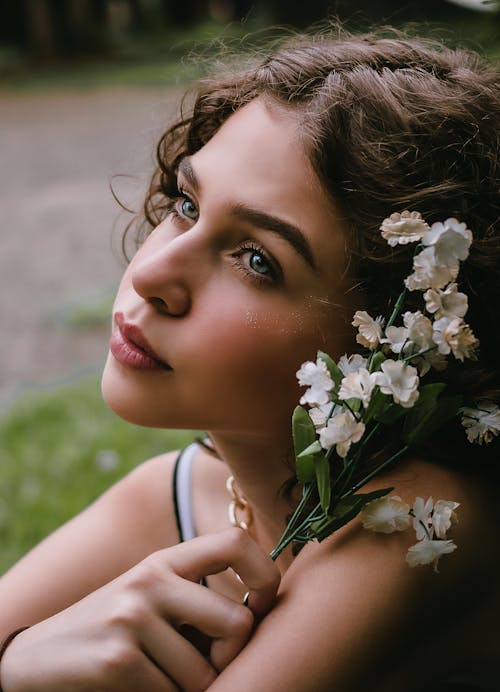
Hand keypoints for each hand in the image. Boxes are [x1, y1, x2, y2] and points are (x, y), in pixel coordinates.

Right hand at [0, 528, 279, 691]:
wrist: (37, 658)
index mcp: (165, 560)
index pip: (235, 543)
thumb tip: (259, 614)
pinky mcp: (117, 660)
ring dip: (190, 688)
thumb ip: (195, 596)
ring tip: (159, 674)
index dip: (265, 574)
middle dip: (230, 657)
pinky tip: (137, 686)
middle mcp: (151, 581)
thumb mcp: (151, 595)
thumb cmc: (111, 628)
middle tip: (208, 665)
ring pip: (206, 673)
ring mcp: (132, 618)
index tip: (262, 605)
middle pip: (237, 622)